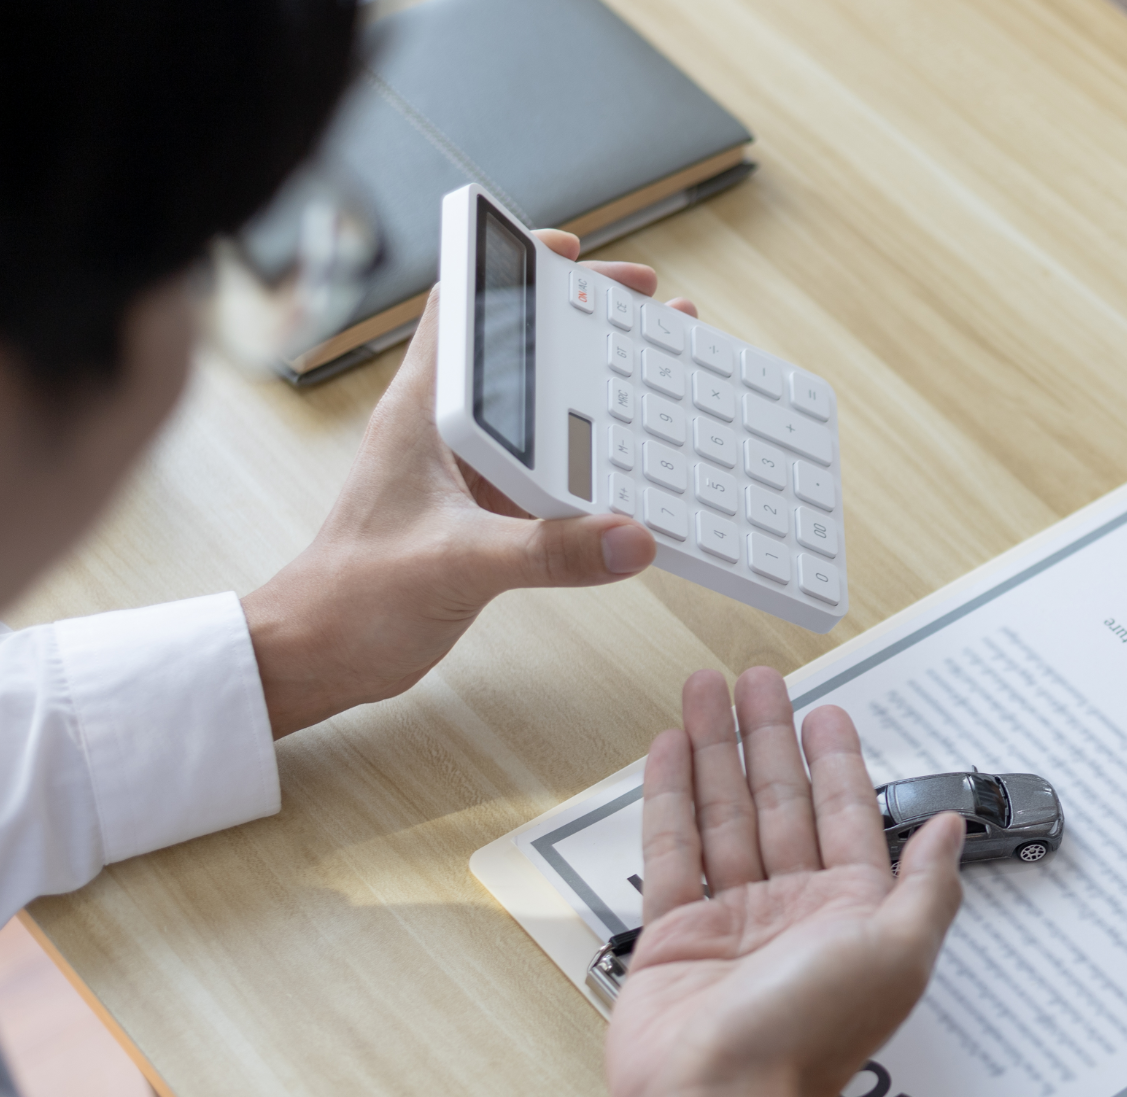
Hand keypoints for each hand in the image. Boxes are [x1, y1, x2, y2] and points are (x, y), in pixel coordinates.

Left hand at [241, 231, 696, 736]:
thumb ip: (547, 552)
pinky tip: (629, 459)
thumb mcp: (457, 565)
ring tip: (650, 361)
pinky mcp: (483, 513)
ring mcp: (464, 471)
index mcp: (423, 413)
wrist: (319, 655)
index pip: (461, 307)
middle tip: (643, 301)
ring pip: (538, 406)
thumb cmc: (351, 598)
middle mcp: (445, 432)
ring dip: (593, 384)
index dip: (514, 268)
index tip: (574, 253)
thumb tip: (629, 536)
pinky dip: (591, 454)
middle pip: (517, 346)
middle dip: (582, 316)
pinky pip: (547, 469)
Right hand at [605, 667, 964, 1096]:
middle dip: (769, 736)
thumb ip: (926, 885)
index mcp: (851, 914)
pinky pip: (672, 849)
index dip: (837, 760)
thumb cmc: (809, 1035)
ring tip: (705, 690)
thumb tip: (952, 829)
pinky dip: (670, 797)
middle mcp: (793, 911)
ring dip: (716, 750)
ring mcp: (732, 920)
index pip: (845, 815)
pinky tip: (670, 750)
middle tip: (757, 679)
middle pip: (781, 801)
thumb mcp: (898, 952)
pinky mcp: (675, 934)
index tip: (828, 711)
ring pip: (724, 813)